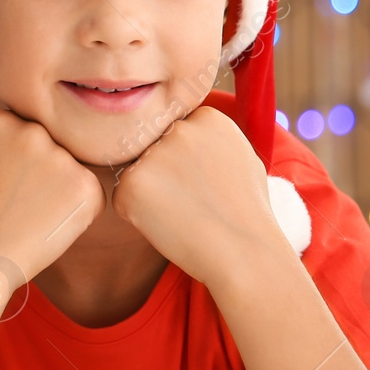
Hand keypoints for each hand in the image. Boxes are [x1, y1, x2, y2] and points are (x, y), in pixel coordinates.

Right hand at [0, 95, 105, 282]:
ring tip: (33, 214)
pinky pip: (91, 194)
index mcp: (2, 120)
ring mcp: (60, 157)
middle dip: (43, 170)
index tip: (7, 182)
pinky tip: (49, 224)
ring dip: (61, 189)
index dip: (20, 159)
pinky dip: (78, 211)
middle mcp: (33, 132)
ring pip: (72, 168)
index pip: (28, 130)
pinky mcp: (84, 186)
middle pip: (53, 145)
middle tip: (20, 201)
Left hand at [109, 105, 286, 286]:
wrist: (244, 252)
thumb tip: (186, 129)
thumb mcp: (242, 158)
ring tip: (182, 214)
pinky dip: (136, 215)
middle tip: (192, 202)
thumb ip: (210, 140)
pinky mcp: (131, 183)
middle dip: (164, 174)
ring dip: (150, 194)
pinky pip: (123, 197)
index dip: (184, 162)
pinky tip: (167, 225)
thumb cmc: (246, 212)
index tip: (203, 183)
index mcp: (207, 117)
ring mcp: (153, 154)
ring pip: (137, 172)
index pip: (176, 132)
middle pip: (154, 149)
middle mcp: (177, 128)